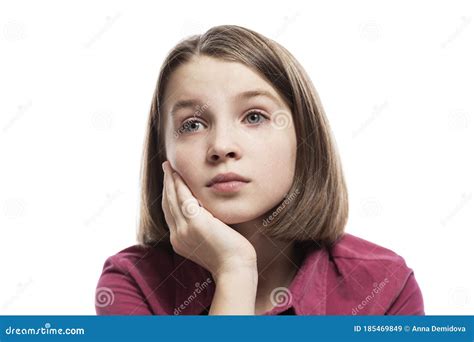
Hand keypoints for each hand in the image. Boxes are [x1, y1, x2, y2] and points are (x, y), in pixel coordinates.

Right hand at [161, 161, 256, 278]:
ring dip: (170, 180)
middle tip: (166, 168)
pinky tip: (178, 174)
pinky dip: (179, 184)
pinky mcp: (195, 222)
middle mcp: (177, 236)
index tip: (169, 182)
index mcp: (180, 241)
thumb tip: (208, 215)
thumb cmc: (230, 256)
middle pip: (167, 204)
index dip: (168, 196)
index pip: (170, 214)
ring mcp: (184, 229)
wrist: (235, 268)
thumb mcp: (211, 241)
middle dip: (166, 184)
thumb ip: (204, 228)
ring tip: (169, 167)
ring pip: (172, 199)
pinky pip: (183, 198)